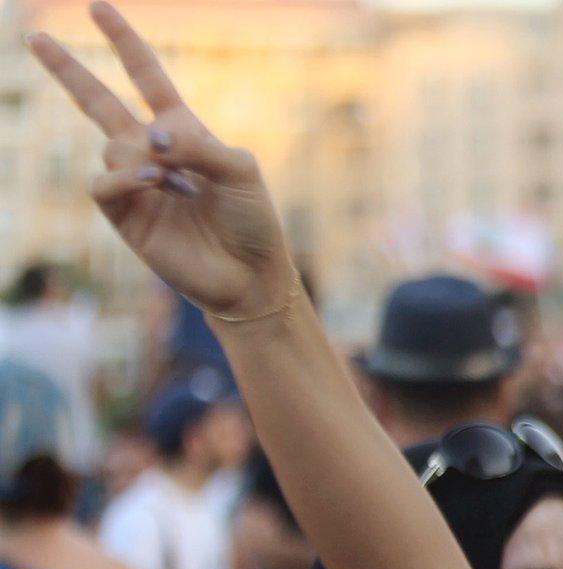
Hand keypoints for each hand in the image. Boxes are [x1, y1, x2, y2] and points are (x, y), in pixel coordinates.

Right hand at [26, 2, 295, 316]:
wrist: (250, 275)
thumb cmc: (253, 221)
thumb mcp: (241, 171)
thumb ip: (199, 144)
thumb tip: (150, 137)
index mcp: (183, 132)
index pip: (147, 79)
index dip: (125, 43)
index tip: (98, 8)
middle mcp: (152, 154)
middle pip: (100, 102)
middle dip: (69, 70)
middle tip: (37, 37)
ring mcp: (134, 184)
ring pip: (112, 147)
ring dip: (145, 158)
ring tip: (178, 182)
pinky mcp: (124, 216)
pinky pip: (103, 183)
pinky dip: (124, 177)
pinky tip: (152, 181)